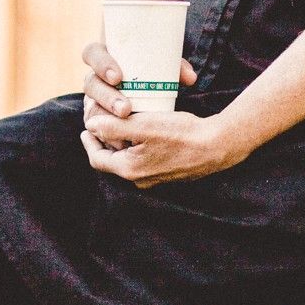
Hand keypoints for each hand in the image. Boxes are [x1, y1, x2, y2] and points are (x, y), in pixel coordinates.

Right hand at [80, 40, 197, 152]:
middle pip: (91, 84)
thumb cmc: (154, 73)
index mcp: (106, 55)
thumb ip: (176, 69)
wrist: (149, 92)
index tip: (117, 77)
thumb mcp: (163, 67)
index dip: (101, 64)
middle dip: (106, 98)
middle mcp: (96, 77)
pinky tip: (118, 141)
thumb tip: (190, 78)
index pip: (92, 54)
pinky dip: (106, 134)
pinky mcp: (98, 117)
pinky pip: (95, 126)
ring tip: (124, 127)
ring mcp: (94, 98)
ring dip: (105, 118)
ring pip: (91, 107)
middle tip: (125, 109)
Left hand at [80, 106, 244, 187]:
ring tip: (121, 125)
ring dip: (121, 145)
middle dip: (104, 143)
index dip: (89, 142)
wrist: (217, 147)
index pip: (97, 159)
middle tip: (101, 124)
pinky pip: (143, 162)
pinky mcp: (167, 174)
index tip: (87, 128)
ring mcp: (154, 179)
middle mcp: (140, 180)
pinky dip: (137, 148)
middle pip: (112, 161)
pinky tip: (144, 133)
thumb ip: (114, 127)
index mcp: (129, 169)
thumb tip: (91, 125)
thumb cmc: (182, 134)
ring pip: (128, 161)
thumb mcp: (144, 126)